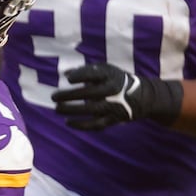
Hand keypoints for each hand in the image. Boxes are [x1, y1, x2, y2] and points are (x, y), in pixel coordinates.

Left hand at [51, 62, 182, 130]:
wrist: (141, 96)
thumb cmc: (115, 80)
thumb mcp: (105, 70)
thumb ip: (85, 71)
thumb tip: (64, 73)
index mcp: (110, 75)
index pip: (94, 74)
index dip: (80, 76)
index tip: (68, 79)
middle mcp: (112, 90)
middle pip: (89, 93)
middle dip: (70, 95)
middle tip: (54, 97)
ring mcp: (113, 106)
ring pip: (91, 110)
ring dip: (72, 110)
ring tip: (57, 109)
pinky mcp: (112, 119)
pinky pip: (95, 124)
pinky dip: (81, 125)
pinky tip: (68, 122)